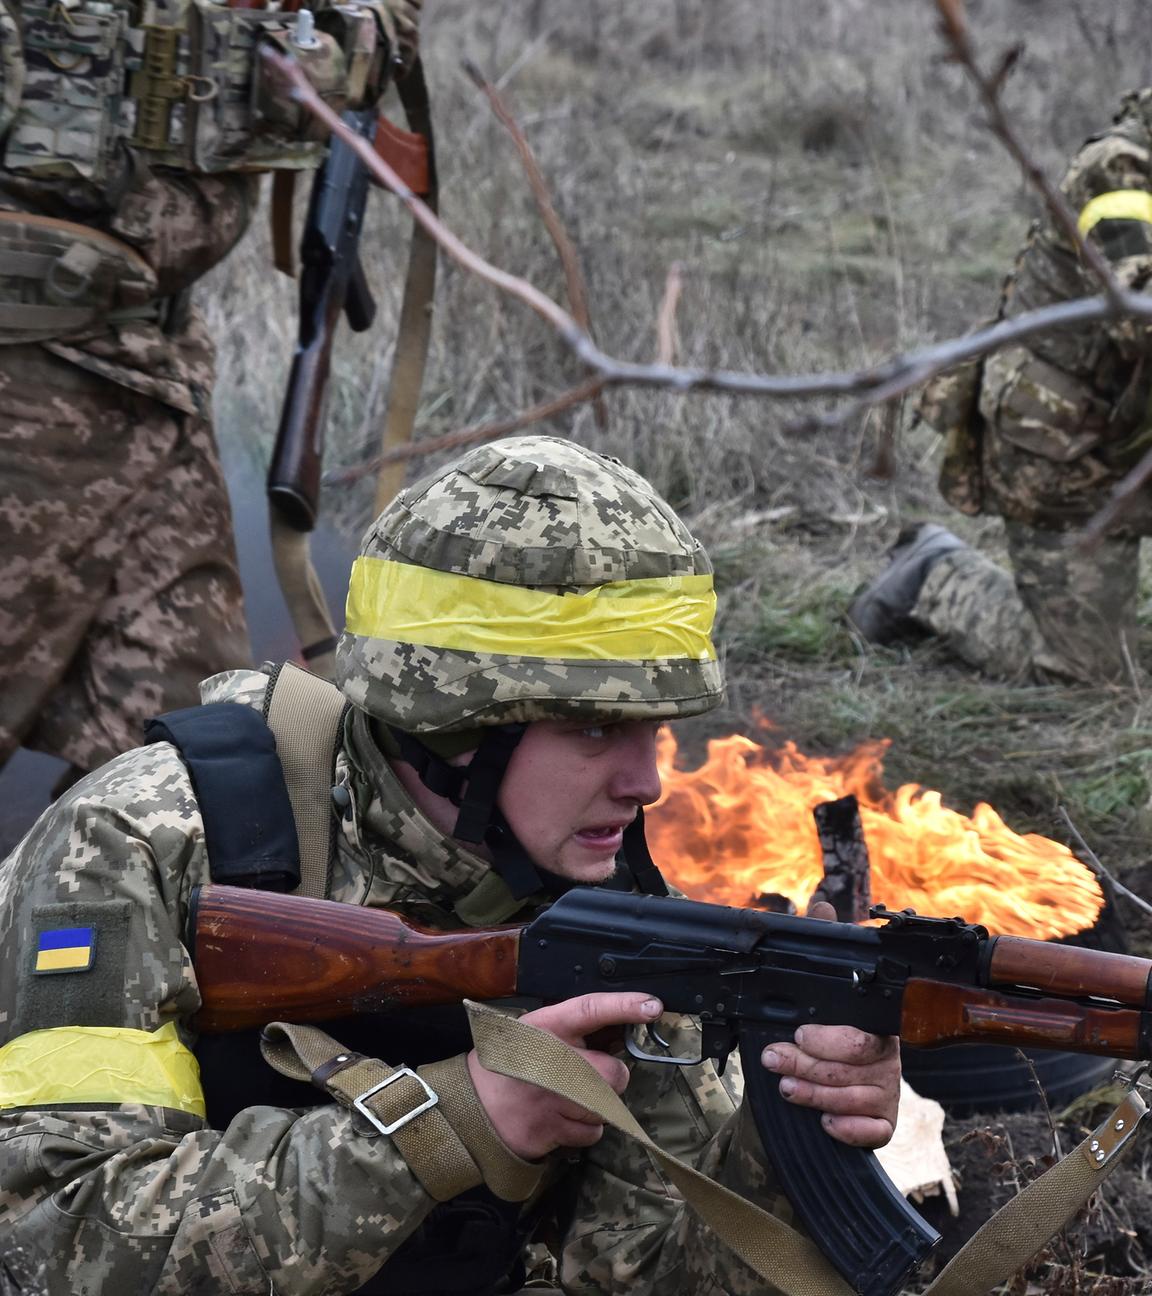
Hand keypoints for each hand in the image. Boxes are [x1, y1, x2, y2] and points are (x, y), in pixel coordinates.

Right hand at [467, 991, 661, 1160]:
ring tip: (568, 1097)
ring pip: (605, 1107)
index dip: (623, 1006)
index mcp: (546, 1027)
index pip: (589, 1009)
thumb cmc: (509, 1063)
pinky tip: (562, 1118)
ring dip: (597, 1106)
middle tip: (591, 1076)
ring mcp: (550, 1099)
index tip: (652, 1006)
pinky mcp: (550, 1131)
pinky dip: (584, 1128)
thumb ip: (572, 1030)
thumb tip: (620, 1031)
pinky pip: (591, 1133)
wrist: (470, 1106)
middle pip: (613, 1074)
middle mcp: (550, 1061)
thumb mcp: (534, 1031)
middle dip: (611, 1078)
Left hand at [759, 899, 900, 1148]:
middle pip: (855, 1066)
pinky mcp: (881, 1121)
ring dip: (817, 1094)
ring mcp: (886, 1090)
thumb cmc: (811, 1027)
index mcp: (874, 1022)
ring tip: (786, 1087)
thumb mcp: (811, 986)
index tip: (795, 1034)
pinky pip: (877, 1130)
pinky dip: (851, 1129)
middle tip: (775, 1059)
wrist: (806, 1073)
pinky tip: (827, 1123)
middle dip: (808, 1064)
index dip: (827, 1039)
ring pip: (857, 1098)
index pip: (859, 1035)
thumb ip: (818, 946)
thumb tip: (823, 905)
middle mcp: (886, 1056)